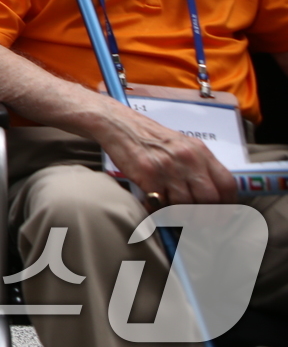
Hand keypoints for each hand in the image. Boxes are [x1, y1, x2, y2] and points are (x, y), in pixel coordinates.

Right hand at [98, 106, 237, 206]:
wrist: (118, 124)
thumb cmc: (149, 137)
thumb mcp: (181, 145)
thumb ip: (198, 167)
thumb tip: (211, 197)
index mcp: (200, 151)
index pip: (227, 185)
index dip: (227, 206)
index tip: (219, 216)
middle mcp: (188, 159)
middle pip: (210, 199)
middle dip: (205, 217)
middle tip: (195, 222)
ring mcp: (168, 167)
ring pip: (186, 206)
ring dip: (180, 216)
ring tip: (171, 213)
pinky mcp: (148, 175)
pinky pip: (161, 204)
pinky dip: (159, 211)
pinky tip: (154, 205)